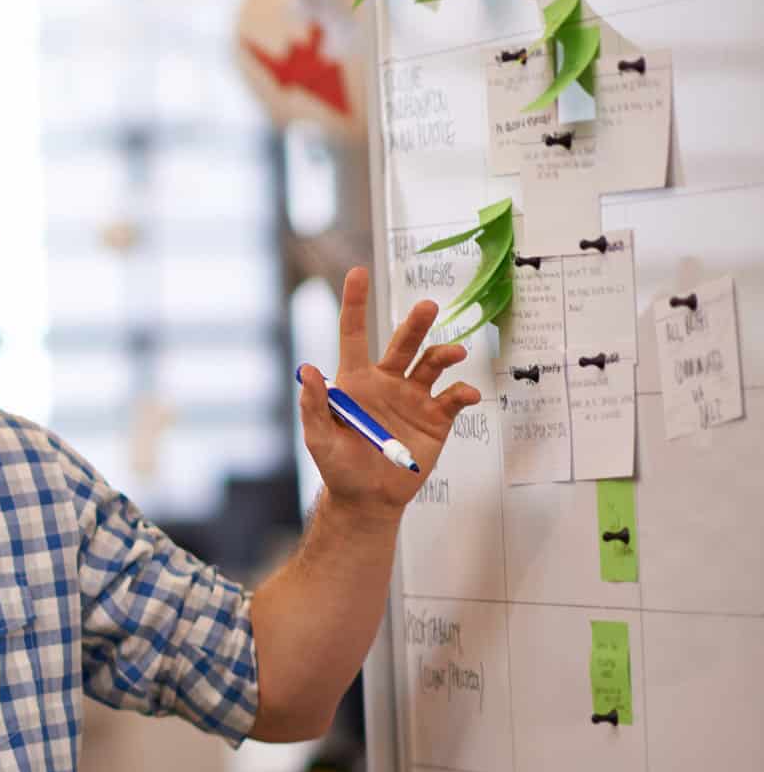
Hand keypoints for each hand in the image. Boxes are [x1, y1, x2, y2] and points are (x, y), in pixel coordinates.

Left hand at [299, 267, 483, 522]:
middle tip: (427, 306)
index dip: (355, 303)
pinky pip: (454, 396)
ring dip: (445, 352)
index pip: (354, 334)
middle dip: (416, 323)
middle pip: (404, 342)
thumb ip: (313, 405)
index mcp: (356, 381)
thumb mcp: (319, 438)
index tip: (358, 272)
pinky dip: (464, 392)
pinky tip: (466, 395)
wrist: (369, 499)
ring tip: (454, 352)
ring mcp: (414, 398)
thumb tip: (305, 369)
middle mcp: (388, 382)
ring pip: (433, 363)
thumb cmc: (339, 467)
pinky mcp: (437, 418)